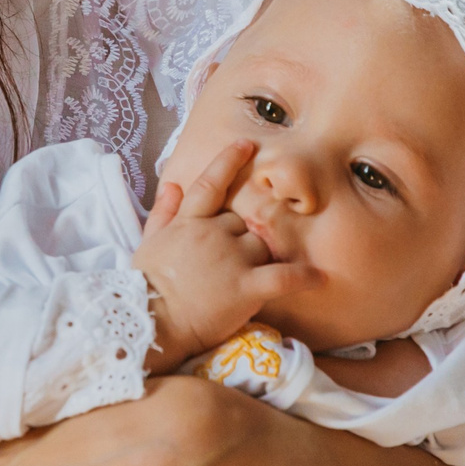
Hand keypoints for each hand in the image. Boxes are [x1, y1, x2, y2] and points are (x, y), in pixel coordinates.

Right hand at [132, 141, 320, 368]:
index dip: (229, 162)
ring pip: (261, 246)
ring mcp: (232, 259)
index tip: (246, 145)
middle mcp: (213, 234)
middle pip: (242, 223)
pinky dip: (303, 277)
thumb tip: (172, 184)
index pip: (211, 184)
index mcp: (189, 222)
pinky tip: (318, 278)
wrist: (152, 320)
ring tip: (245, 281)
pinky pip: (284, 277)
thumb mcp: (148, 242)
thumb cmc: (146, 285)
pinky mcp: (247, 287)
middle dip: (239, 239)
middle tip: (225, 265)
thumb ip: (163, 212)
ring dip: (258, 258)